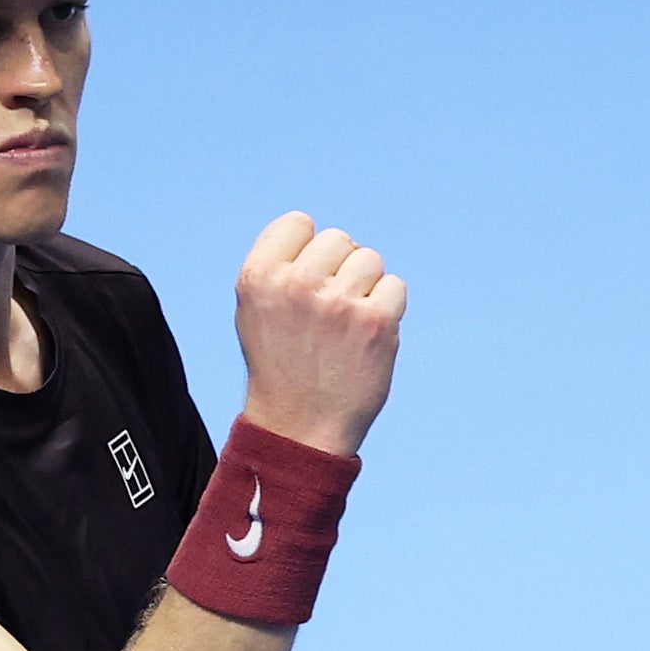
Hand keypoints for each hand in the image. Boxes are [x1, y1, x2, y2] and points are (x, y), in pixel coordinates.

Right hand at [234, 211, 405, 457]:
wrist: (300, 427)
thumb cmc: (280, 365)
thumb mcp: (255, 310)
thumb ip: (278, 267)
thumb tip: (317, 234)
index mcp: (259, 277)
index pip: (298, 223)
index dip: (307, 250)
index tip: (307, 281)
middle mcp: (296, 284)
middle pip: (338, 239)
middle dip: (339, 268)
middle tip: (330, 310)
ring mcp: (338, 302)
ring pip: (370, 260)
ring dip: (365, 288)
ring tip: (347, 324)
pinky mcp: (376, 322)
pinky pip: (395, 287)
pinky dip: (388, 308)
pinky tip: (367, 335)